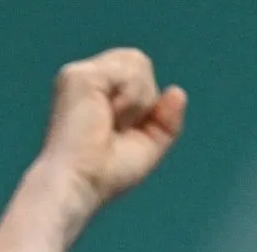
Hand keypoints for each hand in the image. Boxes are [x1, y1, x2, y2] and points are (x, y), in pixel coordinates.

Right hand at [37, 48, 187, 217]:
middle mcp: (87, 78)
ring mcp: (80, 74)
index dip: (144, 103)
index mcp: (96, 91)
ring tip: (110, 124)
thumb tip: (177, 91)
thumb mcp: (148, 146)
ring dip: (136, 101)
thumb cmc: (105, 174)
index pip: (138, 73)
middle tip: (115, 128)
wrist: (80, 184)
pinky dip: (130, 100)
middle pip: (140, 62)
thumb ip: (167, 120)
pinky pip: (130, 72)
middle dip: (142, 100)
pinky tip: (107, 117)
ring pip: (138, 63)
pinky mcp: (79, 75)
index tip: (121, 133)